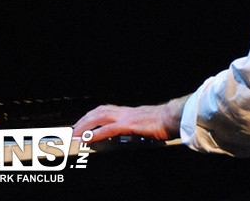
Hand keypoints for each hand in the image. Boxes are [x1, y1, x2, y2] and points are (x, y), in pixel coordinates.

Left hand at [72, 96, 188, 141]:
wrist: (175, 116)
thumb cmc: (166, 120)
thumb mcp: (148, 123)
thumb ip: (139, 126)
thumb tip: (137, 132)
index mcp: (130, 111)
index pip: (107, 110)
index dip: (93, 115)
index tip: (84, 122)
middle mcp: (126, 112)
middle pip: (99, 111)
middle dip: (85, 119)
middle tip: (74, 129)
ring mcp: (127, 117)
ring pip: (100, 117)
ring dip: (86, 125)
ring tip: (77, 134)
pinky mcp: (130, 125)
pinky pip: (109, 129)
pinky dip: (97, 134)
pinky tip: (89, 139)